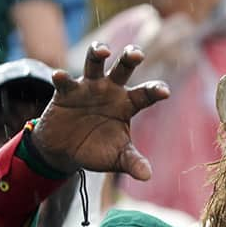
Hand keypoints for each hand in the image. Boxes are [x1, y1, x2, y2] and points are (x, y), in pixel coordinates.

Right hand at [31, 43, 169, 180]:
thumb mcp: (116, 158)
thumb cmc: (97, 149)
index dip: (154, 90)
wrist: (65, 152)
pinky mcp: (65, 92)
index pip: (145, 94)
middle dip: (129, 58)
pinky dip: (61, 78)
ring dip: (97, 53)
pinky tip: (60, 76)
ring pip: (94, 64)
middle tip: (138, 54)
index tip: (165, 92)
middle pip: (122, 69)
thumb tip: (147, 176)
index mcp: (127, 104)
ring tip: (103, 50)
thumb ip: (132, 162)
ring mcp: (87, 88)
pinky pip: (64, 82)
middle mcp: (110, 90)